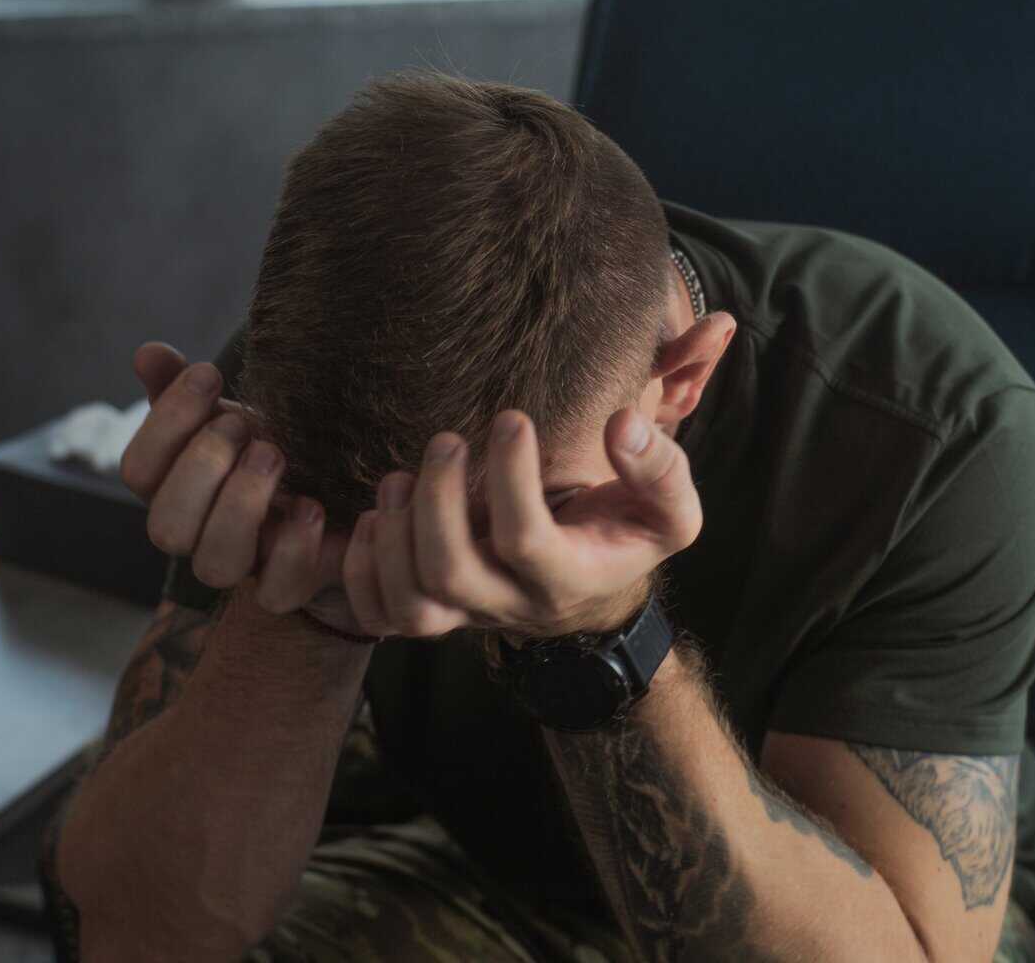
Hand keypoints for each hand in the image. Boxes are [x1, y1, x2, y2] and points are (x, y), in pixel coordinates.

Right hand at [118, 343, 364, 636]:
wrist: (334, 485)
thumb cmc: (266, 444)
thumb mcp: (228, 410)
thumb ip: (184, 386)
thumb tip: (148, 353)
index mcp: (171, 488)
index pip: (137, 470)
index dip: (166, 422)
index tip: (209, 374)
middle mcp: (197, 534)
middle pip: (165, 527)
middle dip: (201, 467)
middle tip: (241, 425)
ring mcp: (241, 565)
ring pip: (214, 564)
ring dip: (241, 505)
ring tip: (275, 454)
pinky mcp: (288, 585)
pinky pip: (277, 592)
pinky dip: (294, 549)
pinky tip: (312, 506)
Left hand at [349, 408, 701, 639]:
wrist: (593, 589)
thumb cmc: (625, 531)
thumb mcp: (669, 508)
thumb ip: (660, 468)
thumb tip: (621, 424)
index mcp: (569, 576)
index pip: (524, 539)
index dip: (510, 476)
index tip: (512, 418)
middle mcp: (511, 604)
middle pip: (451, 572)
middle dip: (438, 500)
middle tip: (447, 440)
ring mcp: (468, 613)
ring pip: (412, 601)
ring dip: (395, 531)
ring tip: (402, 476)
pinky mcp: (436, 611)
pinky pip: (380, 615)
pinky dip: (364, 568)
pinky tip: (376, 516)